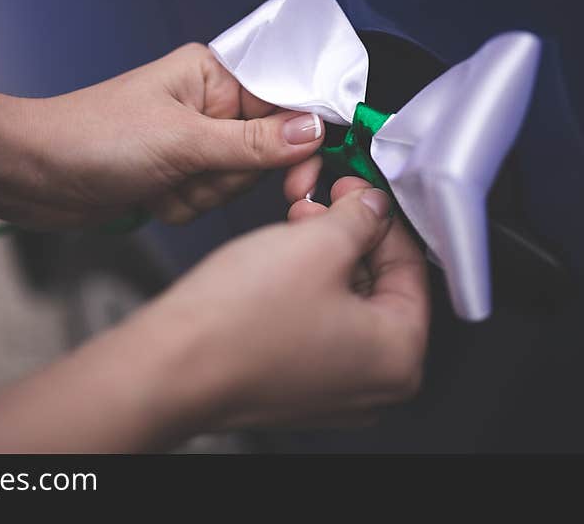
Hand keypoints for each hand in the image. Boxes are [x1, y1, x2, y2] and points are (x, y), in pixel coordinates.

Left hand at [20, 43, 323, 226]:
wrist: (35, 174)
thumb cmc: (95, 137)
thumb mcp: (183, 140)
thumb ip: (254, 142)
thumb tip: (315, 131)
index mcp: (214, 75)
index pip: (285, 102)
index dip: (299, 141)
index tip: (302, 176)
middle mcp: (209, 105)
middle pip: (268, 151)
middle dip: (229, 175)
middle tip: (194, 171)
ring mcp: (194, 142)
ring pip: (239, 182)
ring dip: (202, 194)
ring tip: (162, 181)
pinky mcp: (179, 174)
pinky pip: (210, 201)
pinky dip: (184, 207)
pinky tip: (152, 196)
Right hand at [132, 176, 429, 430]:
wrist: (170, 366)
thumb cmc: (238, 323)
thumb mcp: (317, 244)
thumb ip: (361, 218)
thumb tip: (372, 207)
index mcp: (398, 357)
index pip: (413, 268)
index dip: (384, 217)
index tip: (362, 192)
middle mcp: (373, 385)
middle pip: (379, 287)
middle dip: (351, 235)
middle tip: (327, 203)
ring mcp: (332, 390)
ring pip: (345, 304)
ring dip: (325, 256)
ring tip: (295, 224)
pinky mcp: (295, 386)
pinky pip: (316, 326)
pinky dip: (305, 288)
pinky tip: (280, 259)